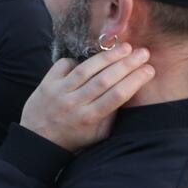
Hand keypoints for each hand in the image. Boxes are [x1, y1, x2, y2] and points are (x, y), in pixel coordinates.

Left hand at [20, 43, 154, 152]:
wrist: (38, 140)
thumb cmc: (73, 137)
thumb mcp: (97, 134)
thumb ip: (112, 115)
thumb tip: (129, 91)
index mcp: (90, 118)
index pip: (117, 95)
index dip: (135, 80)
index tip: (149, 69)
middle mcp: (74, 103)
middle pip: (104, 80)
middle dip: (126, 64)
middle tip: (143, 53)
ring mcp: (59, 92)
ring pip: (86, 69)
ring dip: (107, 57)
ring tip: (124, 47)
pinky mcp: (46, 84)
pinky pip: (63, 65)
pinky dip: (76, 59)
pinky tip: (89, 56)